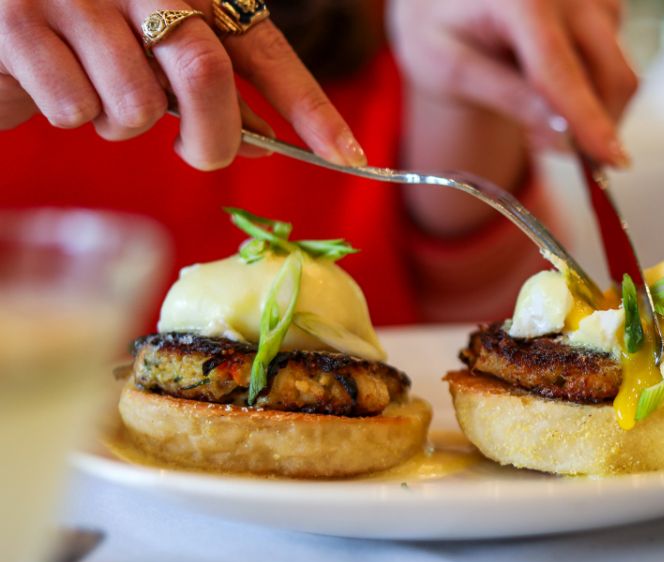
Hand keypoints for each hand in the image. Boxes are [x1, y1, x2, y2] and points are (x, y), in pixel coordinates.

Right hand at [0, 0, 365, 168]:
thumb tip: (263, 143)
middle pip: (205, 75)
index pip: (266, 52)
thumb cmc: (86, 38)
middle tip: (197, 153)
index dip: (311, 109)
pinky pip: (75, 108)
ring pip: (135, 103)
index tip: (351, 160)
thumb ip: (210, 89)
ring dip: (123, 125)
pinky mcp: (17, 20)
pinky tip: (51, 84)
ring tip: (98, 97)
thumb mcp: (156, 57)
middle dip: (211, 138)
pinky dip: (73, 117)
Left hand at [388, 0, 638, 167]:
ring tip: (531, 110)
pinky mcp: (606, 6)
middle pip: (608, 75)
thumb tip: (563, 133)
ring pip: (617, 74)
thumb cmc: (440, 30)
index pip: (561, 71)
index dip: (587, 120)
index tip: (610, 160)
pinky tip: (549, 84)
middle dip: (591, 127)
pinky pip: (615, 63)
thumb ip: (506, 97)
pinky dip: (591, 89)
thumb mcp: (451, 69)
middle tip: (539, 146)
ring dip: (588, 110)